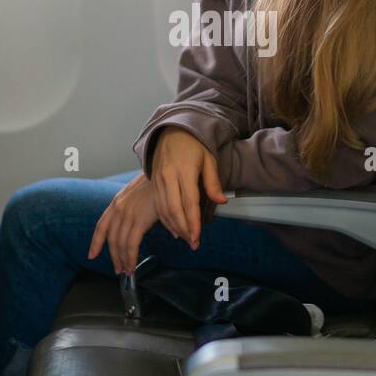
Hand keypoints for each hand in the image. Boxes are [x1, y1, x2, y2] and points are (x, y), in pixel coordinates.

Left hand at [88, 173, 159, 274]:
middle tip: (117, 269)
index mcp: (116, 203)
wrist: (164, 174)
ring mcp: (127, 215)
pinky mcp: (139, 220)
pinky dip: (130, 258)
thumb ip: (137, 212)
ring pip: (120, 244)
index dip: (95, 242)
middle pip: (111, 239)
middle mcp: (118, 209)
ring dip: (122, 260)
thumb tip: (142, 225)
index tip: (92, 254)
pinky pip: (131, 245)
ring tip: (126, 270)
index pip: (101, 226)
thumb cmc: (156, 185)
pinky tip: (132, 265)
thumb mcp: (139, 196)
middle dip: (113, 257)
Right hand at [149, 128, 227, 247]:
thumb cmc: (193, 146)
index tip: (196, 238)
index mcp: (184, 171)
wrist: (171, 132)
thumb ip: (213, 182)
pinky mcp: (153, 183)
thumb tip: (222, 200)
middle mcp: (168, 177)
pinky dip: (165, 219)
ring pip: (164, 210)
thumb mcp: (208, 160)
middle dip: (184, 230)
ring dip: (174, 227)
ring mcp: (158, 180)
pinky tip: (174, 228)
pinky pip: (158, 206)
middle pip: (174, 210)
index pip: (189, 202)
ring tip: (186, 238)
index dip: (193, 222)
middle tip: (193, 243)